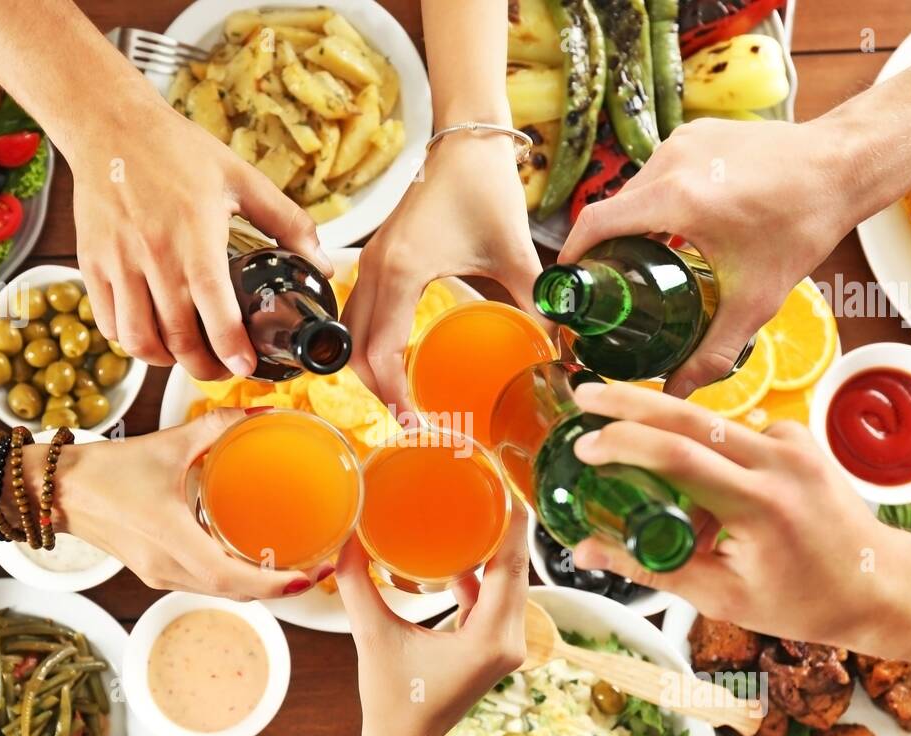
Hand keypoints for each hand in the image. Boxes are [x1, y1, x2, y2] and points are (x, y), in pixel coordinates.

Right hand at [59, 408, 320, 598]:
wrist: (55, 490)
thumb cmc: (106, 470)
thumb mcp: (168, 443)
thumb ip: (217, 425)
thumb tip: (262, 412)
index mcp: (172, 539)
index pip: (234, 579)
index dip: (275, 584)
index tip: (309, 575)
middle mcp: (167, 567)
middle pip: (234, 592)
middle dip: (278, 587)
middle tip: (315, 568)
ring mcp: (159, 574)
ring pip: (219, 592)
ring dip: (257, 586)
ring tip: (292, 566)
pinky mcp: (153, 571)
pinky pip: (202, 585)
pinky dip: (232, 579)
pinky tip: (251, 559)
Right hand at [69, 95, 332, 379]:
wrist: (109, 124)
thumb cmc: (176, 150)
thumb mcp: (241, 179)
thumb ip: (287, 222)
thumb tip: (322, 261)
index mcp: (195, 237)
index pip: (214, 310)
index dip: (231, 348)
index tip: (246, 367)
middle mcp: (153, 256)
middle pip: (176, 338)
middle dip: (204, 367)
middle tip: (223, 369)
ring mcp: (117, 263)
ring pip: (137, 339)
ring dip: (165, 360)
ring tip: (186, 355)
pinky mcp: (90, 265)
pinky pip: (107, 323)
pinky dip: (130, 341)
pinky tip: (151, 333)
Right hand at [337, 504, 529, 735]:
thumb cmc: (393, 701)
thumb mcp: (373, 637)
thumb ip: (358, 584)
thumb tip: (346, 536)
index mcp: (491, 637)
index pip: (512, 566)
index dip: (512, 522)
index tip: (505, 484)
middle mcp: (510, 639)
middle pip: (517, 569)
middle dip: (506, 526)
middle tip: (487, 482)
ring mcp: (507, 644)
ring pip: (511, 582)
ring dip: (497, 548)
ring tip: (478, 508)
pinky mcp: (495, 645)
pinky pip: (498, 597)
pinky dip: (485, 573)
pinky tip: (461, 553)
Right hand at [341, 135, 542, 410]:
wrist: (464, 138)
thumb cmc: (484, 187)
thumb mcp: (515, 251)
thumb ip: (536, 300)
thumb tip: (559, 347)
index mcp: (400, 272)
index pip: (379, 352)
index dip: (392, 394)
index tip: (415, 421)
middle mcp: (375, 269)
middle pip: (354, 350)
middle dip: (377, 389)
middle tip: (411, 419)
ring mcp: (371, 262)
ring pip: (351, 332)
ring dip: (369, 367)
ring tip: (402, 395)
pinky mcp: (378, 257)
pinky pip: (360, 312)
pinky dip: (370, 342)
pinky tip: (399, 357)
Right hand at [560, 118, 857, 396]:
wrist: (843, 166)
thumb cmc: (802, 226)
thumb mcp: (754, 299)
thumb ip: (712, 351)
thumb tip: (677, 392)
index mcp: (675, 198)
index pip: (593, 224)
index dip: (572, 256)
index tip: (569, 284)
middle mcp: (671, 162)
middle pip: (614, 211)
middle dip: (610, 249)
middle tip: (616, 287)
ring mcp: (684, 140)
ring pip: (638, 191)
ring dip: (637, 224)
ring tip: (650, 262)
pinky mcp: (698, 130)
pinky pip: (661, 171)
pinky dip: (661, 200)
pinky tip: (683, 227)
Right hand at [566, 381, 901, 646]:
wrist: (880, 583)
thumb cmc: (804, 600)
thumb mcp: (720, 596)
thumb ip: (649, 567)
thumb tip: (585, 551)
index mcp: (760, 503)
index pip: (679, 456)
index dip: (625, 444)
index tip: (583, 447)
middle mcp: (780, 460)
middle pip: (688, 417)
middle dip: (628, 402)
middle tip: (583, 396)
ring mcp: (792, 442)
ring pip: (707, 425)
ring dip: (667, 443)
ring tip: (666, 498)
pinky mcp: (796, 436)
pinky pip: (731, 434)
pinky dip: (707, 456)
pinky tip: (711, 496)